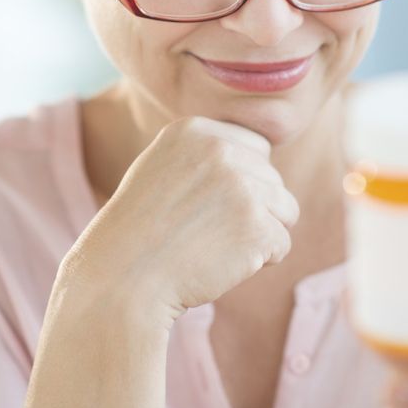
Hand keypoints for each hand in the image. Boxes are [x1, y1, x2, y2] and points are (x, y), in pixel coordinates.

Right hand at [58, 115, 300, 327]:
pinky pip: (282, 245)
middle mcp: (219, 150)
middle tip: (204, 231)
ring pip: (286, 210)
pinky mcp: (256, 226)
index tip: (203, 205)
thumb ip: (207, 154)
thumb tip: (264, 154)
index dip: (239, 184)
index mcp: (194, 130)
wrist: (122, 278)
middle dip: (251, 210)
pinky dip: (258, 262)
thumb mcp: (163, 168)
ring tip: (215, 245)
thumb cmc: (141, 231)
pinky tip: (220, 263)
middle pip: (273, 180)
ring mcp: (240, 187)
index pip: (257, 150)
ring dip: (259, 234)